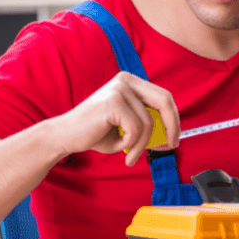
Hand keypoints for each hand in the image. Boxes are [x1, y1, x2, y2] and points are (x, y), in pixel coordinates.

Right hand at [49, 71, 179, 166]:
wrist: (64, 137)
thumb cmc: (96, 133)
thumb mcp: (128, 127)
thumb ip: (148, 125)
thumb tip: (172, 134)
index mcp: (131, 82)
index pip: (164, 97)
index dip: (173, 118)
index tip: (174, 138)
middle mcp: (126, 81)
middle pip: (164, 101)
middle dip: (172, 126)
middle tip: (170, 147)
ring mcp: (119, 89)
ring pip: (148, 122)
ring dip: (142, 145)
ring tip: (131, 158)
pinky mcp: (112, 102)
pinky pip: (135, 129)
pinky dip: (130, 144)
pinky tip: (117, 146)